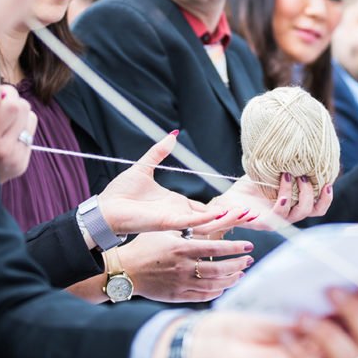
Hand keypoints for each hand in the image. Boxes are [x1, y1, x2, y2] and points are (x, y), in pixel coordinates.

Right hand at [0, 84, 35, 183]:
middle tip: (0, 109)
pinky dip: (19, 131)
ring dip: (20, 117)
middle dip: (14, 104)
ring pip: (32, 119)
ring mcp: (17, 159)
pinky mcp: (23, 165)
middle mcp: (5, 150)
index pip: (13, 106)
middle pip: (25, 109)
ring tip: (3, 126)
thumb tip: (4, 93)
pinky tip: (5, 139)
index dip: (7, 94)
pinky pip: (30, 135)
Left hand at [98, 132, 244, 234]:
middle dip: (232, 215)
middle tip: (252, 212)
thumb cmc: (120, 193)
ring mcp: (175, 219)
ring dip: (227, 218)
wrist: (105, 208)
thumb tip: (172, 135)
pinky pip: (193, 220)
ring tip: (247, 214)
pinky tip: (224, 213)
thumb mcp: (143, 167)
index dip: (222, 208)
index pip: (204, 208)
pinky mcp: (167, 222)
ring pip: (207, 221)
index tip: (240, 206)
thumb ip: (159, 152)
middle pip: (211, 217)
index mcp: (175, 203)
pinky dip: (209, 218)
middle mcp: (178, 212)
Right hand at [118, 231, 253, 302]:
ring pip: (214, 286)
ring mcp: (181, 284)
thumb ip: (187, 229)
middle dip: (238, 265)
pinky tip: (224, 286)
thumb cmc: (145, 246)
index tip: (249, 246)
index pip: (216, 249)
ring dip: (231, 280)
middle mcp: (183, 268)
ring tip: (241, 273)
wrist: (125, 270)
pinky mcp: (177, 296)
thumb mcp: (165, 231)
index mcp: (182, 249)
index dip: (235, 248)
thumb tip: (212, 220)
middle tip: (248, 260)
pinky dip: (216, 292)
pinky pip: (202, 296)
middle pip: (219, 270)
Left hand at [165, 289, 357, 357]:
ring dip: (327, 332)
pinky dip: (303, 356)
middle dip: (356, 310)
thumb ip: (320, 286)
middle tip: (331, 289)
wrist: (223, 343)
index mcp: (345, 323)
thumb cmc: (258, 314)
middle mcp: (343, 349)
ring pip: (348, 357)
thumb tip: (345, 267)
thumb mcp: (291, 293)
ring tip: (301, 316)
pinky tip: (285, 337)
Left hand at [210, 173, 332, 231]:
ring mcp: (278, 220)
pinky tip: (283, 190)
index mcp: (295, 204)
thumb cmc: (250, 186)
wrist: (228, 200)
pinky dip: (284, 201)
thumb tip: (297, 142)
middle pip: (314, 210)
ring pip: (300, 213)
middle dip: (314, 192)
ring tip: (291, 176)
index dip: (327, 197)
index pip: (318, 207)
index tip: (328, 181)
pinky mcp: (264, 223)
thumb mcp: (270, 172)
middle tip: (304, 175)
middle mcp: (290, 214)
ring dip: (300, 194)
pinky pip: (279, 215)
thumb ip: (284, 164)